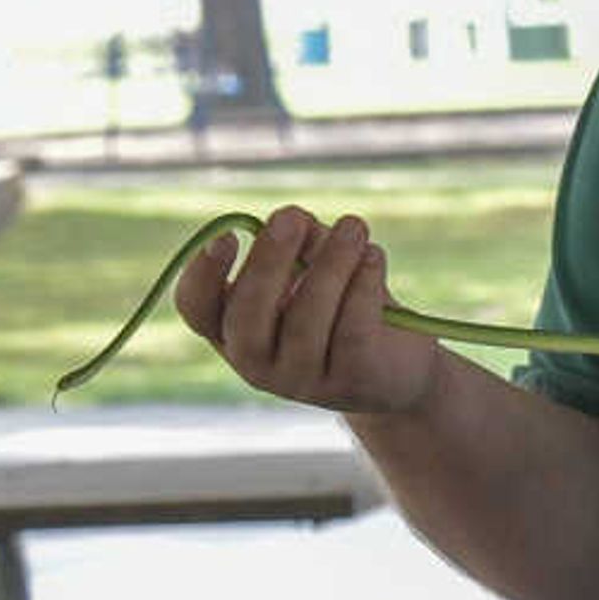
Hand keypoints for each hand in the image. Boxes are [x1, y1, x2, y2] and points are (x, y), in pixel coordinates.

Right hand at [170, 205, 446, 417]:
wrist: (401, 362)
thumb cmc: (345, 301)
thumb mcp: (316, 263)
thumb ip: (300, 239)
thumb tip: (294, 219)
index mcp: (233, 327)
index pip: (196, 308)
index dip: (203, 274)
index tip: (227, 235)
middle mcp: (257, 362)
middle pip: (245, 317)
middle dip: (267, 262)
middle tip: (290, 215)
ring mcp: (301, 380)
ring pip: (305, 321)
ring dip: (331, 264)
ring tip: (353, 226)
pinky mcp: (350, 384)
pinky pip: (351, 331)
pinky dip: (363, 285)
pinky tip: (374, 256)